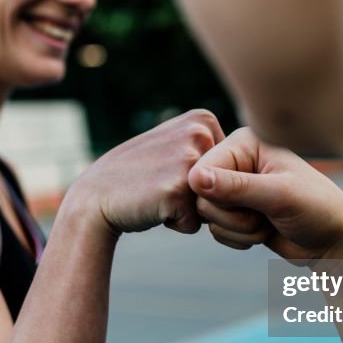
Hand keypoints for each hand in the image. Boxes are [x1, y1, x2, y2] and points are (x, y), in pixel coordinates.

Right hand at [70, 110, 223, 236]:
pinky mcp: (179, 191)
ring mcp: (190, 160)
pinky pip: (196, 223)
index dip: (202, 179)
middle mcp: (200, 133)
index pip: (230, 166)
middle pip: (225, 184)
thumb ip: (207, 144)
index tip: (171, 168)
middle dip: (198, 195)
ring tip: (159, 193)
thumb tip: (247, 157)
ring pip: (212, 205)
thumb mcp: (175, 144)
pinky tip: (153, 206)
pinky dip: (177, 223)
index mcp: (202, 118)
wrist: (95, 197)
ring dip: (188, 209)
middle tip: (162, 182)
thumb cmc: (138, 177)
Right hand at [188, 127, 342, 262]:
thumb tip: (194, 178)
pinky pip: (216, 230)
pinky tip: (263, 231)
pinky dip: (238, 238)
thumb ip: (236, 187)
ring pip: (208, 217)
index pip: (201, 171)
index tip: (250, 204)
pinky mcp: (236, 212)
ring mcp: (235, 188)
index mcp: (245, 143)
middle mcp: (237, 161)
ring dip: (239, 229)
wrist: (334, 240)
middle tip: (264, 215)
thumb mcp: (279, 195)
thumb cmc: (317, 209)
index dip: (217, 196)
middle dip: (233, 217)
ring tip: (268, 222)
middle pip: (201, 197)